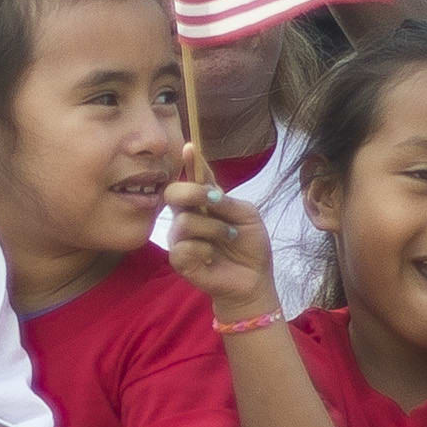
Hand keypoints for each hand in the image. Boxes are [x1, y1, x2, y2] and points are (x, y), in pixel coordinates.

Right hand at [163, 175, 279, 323]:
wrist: (253, 279)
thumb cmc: (250, 246)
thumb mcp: (247, 216)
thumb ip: (227, 201)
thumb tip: (209, 191)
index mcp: (204, 201)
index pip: (194, 177)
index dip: (190, 161)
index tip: (189, 147)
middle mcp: (188, 215)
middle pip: (173, 193)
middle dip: (192, 192)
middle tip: (214, 200)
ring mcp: (180, 238)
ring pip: (184, 222)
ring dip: (213, 230)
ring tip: (228, 239)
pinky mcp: (179, 260)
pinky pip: (184, 248)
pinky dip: (205, 251)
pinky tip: (213, 258)